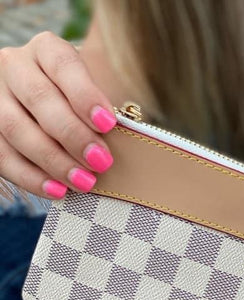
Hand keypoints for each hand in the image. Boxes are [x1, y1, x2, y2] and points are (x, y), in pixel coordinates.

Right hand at [0, 31, 115, 199]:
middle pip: (39, 98)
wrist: (49, 109)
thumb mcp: (92, 97)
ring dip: (53, 160)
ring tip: (83, 182)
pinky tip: (57, 191)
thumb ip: (100, 114)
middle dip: (73, 135)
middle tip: (101, 162)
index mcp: (46, 50)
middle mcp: (15, 66)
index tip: (108, 125)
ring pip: (15, 128)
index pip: (63, 65)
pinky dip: (30, 177)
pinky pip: (2, 155)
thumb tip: (117, 145)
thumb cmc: (79, 104)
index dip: (85, 95)